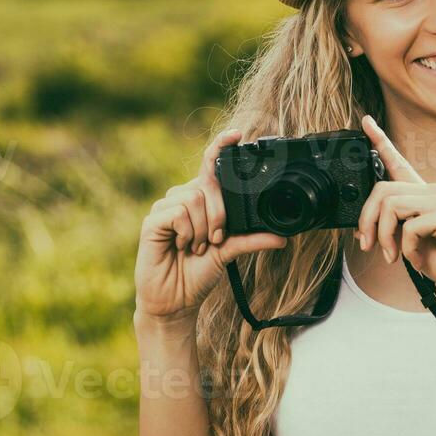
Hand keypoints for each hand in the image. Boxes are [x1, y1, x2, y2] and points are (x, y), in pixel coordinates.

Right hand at [134, 127, 288, 325]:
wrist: (176, 299)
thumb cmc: (198, 273)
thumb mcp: (230, 253)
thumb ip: (252, 240)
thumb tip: (282, 237)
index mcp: (201, 200)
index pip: (210, 165)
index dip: (221, 146)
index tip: (237, 135)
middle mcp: (183, 197)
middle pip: (207, 184)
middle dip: (219, 215)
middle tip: (215, 240)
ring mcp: (165, 207)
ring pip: (194, 198)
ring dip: (202, 229)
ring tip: (196, 247)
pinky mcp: (153, 220)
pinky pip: (178, 212)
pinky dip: (187, 232)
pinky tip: (181, 245)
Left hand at [356, 114, 435, 309]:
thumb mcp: (412, 246)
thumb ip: (392, 232)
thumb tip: (362, 228)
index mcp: (425, 196)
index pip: (399, 163)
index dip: (380, 140)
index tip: (366, 121)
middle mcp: (434, 192)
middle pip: (383, 189)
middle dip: (367, 219)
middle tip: (368, 244)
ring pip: (392, 205)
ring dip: (384, 236)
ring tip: (392, 256)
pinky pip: (410, 227)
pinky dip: (405, 248)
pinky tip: (417, 258)